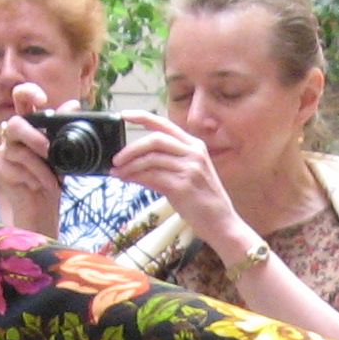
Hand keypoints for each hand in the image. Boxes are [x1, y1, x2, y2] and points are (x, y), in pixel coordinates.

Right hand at [0, 86, 64, 235]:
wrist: (43, 206)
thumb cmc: (51, 176)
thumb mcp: (63, 153)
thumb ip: (64, 130)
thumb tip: (73, 105)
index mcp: (29, 125)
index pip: (21, 98)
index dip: (28, 93)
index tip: (42, 100)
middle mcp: (13, 135)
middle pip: (14, 123)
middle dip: (33, 136)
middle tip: (48, 151)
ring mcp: (5, 152)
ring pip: (17, 150)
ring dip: (40, 166)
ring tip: (53, 178)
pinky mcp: (2, 170)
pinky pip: (16, 169)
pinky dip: (34, 178)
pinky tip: (41, 185)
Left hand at [112, 111, 238, 248]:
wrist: (222, 224)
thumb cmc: (203, 202)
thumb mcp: (187, 176)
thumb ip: (164, 165)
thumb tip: (133, 164)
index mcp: (195, 146)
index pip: (165, 125)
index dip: (142, 117)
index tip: (124, 116)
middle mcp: (194, 153)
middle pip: (154, 140)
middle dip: (131, 149)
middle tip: (116, 160)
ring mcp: (190, 169)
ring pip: (150, 159)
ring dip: (129, 166)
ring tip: (119, 173)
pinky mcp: (183, 186)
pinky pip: (152, 177)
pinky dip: (136, 178)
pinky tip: (128, 180)